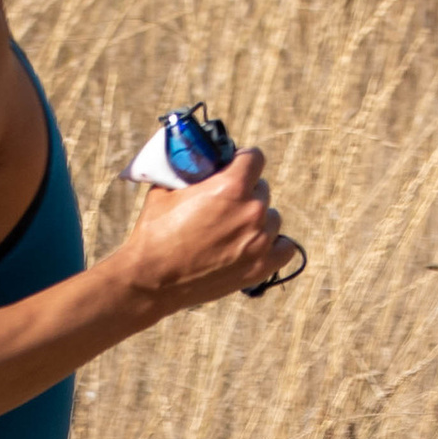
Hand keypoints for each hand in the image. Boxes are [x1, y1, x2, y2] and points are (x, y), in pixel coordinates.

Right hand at [124, 146, 297, 313]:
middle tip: (225, 205)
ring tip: (234, 230)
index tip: (233, 169)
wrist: (152, 280)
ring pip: (272, 217)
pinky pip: (285, 247)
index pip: (255, 158)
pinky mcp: (262, 267)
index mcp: (231, 186)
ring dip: (258, 220)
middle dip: (245, 192)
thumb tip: (199, 160)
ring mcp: (260, 241)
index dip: (242, 161)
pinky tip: (256, 244)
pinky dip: (273, 244)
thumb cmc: (155, 232)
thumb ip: (190, 172)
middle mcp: (252, 211)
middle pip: (262, 189)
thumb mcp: (167, 189)